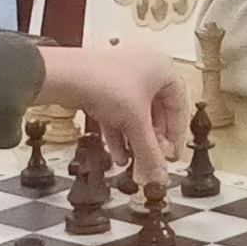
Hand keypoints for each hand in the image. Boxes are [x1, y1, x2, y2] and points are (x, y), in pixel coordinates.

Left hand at [38, 39, 186, 173]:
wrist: (67, 75)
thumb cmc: (107, 83)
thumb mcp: (136, 124)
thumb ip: (150, 153)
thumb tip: (160, 175)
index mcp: (164, 70)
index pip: (179, 108)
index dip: (176, 136)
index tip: (171, 156)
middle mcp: (146, 70)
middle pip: (157, 113)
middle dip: (152, 141)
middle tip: (152, 160)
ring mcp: (123, 78)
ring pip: (136, 116)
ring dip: (135, 141)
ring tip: (134, 162)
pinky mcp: (104, 87)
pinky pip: (119, 114)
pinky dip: (119, 134)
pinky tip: (117, 155)